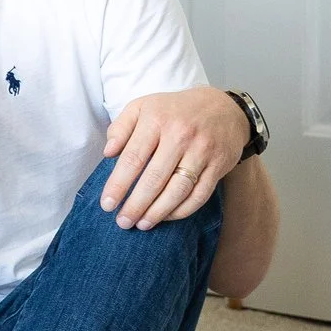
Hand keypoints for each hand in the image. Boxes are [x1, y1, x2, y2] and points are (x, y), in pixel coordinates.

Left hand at [102, 87, 249, 229]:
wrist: (223, 108)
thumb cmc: (173, 111)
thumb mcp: (143, 107)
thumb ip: (120, 127)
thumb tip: (107, 153)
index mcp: (156, 120)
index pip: (133, 158)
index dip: (118, 185)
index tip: (107, 204)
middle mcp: (180, 135)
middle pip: (154, 178)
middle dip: (136, 205)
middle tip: (123, 222)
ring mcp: (202, 151)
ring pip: (178, 190)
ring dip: (158, 212)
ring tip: (142, 224)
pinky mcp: (218, 164)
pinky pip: (199, 195)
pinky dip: (182, 210)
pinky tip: (166, 217)